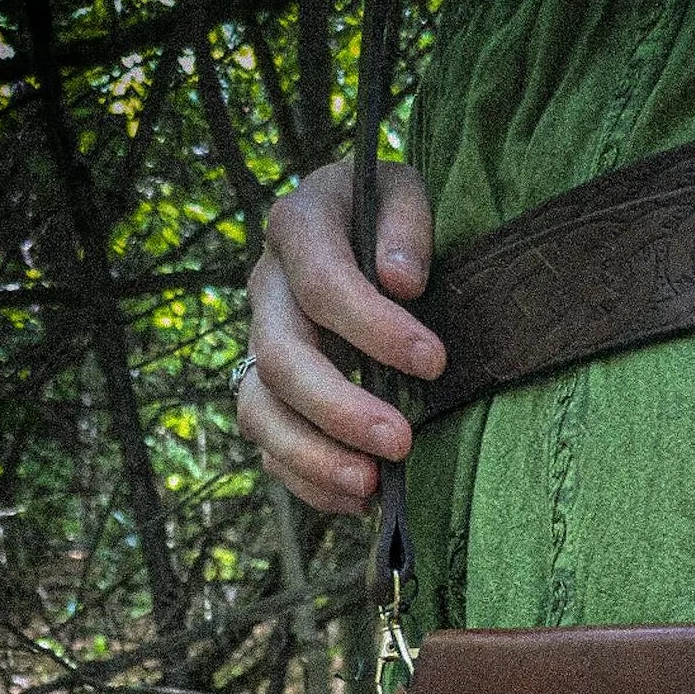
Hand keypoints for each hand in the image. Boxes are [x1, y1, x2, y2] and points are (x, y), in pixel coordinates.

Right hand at [238, 161, 443, 512]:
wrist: (360, 235)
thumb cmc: (388, 218)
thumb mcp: (404, 192)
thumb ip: (407, 222)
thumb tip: (401, 280)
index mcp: (297, 229)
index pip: (321, 281)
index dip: (373, 327)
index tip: (435, 363)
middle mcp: (266, 290)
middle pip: (282, 359)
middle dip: (340, 408)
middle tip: (401, 443)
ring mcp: (259, 347)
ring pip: (260, 411)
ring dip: (313, 457)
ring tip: (370, 488)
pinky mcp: (268, 396)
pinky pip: (269, 450)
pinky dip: (310, 482)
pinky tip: (360, 501)